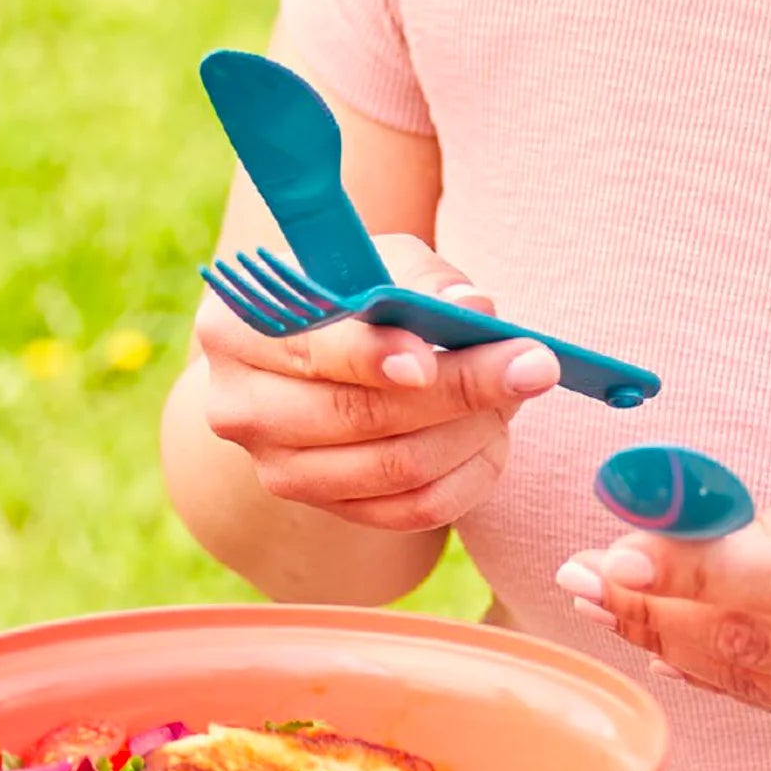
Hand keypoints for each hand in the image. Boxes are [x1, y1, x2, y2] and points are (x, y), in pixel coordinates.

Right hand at [197, 234, 558, 531]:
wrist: (317, 355)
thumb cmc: (351, 291)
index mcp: (235, 328)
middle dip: (459, 391)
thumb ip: (424, 280)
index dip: (372, 356)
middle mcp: (240, 408)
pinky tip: (494, 434)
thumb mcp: (379, 260)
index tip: (431, 358)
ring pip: (394, 469)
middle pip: (359, 417)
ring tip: (517, 390)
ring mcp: (279, 470)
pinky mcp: (327, 509)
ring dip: (473, 430)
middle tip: (534, 365)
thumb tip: (473, 310)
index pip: (312, 349)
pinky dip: (467, 474)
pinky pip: (411, 511)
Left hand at [555, 452, 770, 748]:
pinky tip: (673, 641)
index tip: (614, 543)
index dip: (686, 567)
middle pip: (753, 642)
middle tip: (581, 574)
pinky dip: (726, 673)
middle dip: (653, 608)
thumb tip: (707, 536)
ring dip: (672, 643)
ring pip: (760, 683)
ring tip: (604, 603)